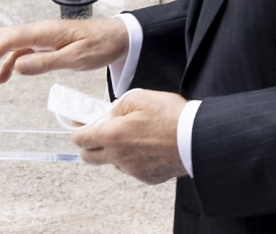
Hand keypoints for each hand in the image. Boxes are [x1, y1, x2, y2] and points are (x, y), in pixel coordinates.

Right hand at [0, 18, 129, 83]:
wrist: (117, 38)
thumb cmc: (100, 46)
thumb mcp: (75, 59)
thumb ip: (46, 63)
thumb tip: (18, 66)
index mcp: (44, 32)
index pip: (8, 40)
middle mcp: (39, 31)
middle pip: (2, 38)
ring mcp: (41, 36)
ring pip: (8, 44)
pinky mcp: (46, 43)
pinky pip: (20, 50)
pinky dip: (8, 63)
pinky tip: (3, 77)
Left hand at [71, 90, 187, 184]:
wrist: (197, 138)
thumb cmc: (170, 116)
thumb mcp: (137, 97)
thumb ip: (115, 106)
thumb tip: (107, 114)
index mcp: (112, 135)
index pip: (80, 139)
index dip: (78, 130)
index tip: (80, 123)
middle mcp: (119, 157)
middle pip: (89, 157)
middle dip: (89, 144)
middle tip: (99, 131)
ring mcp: (133, 170)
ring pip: (112, 163)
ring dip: (114, 151)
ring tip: (132, 135)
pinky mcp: (147, 177)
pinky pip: (132, 169)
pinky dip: (133, 159)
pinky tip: (147, 146)